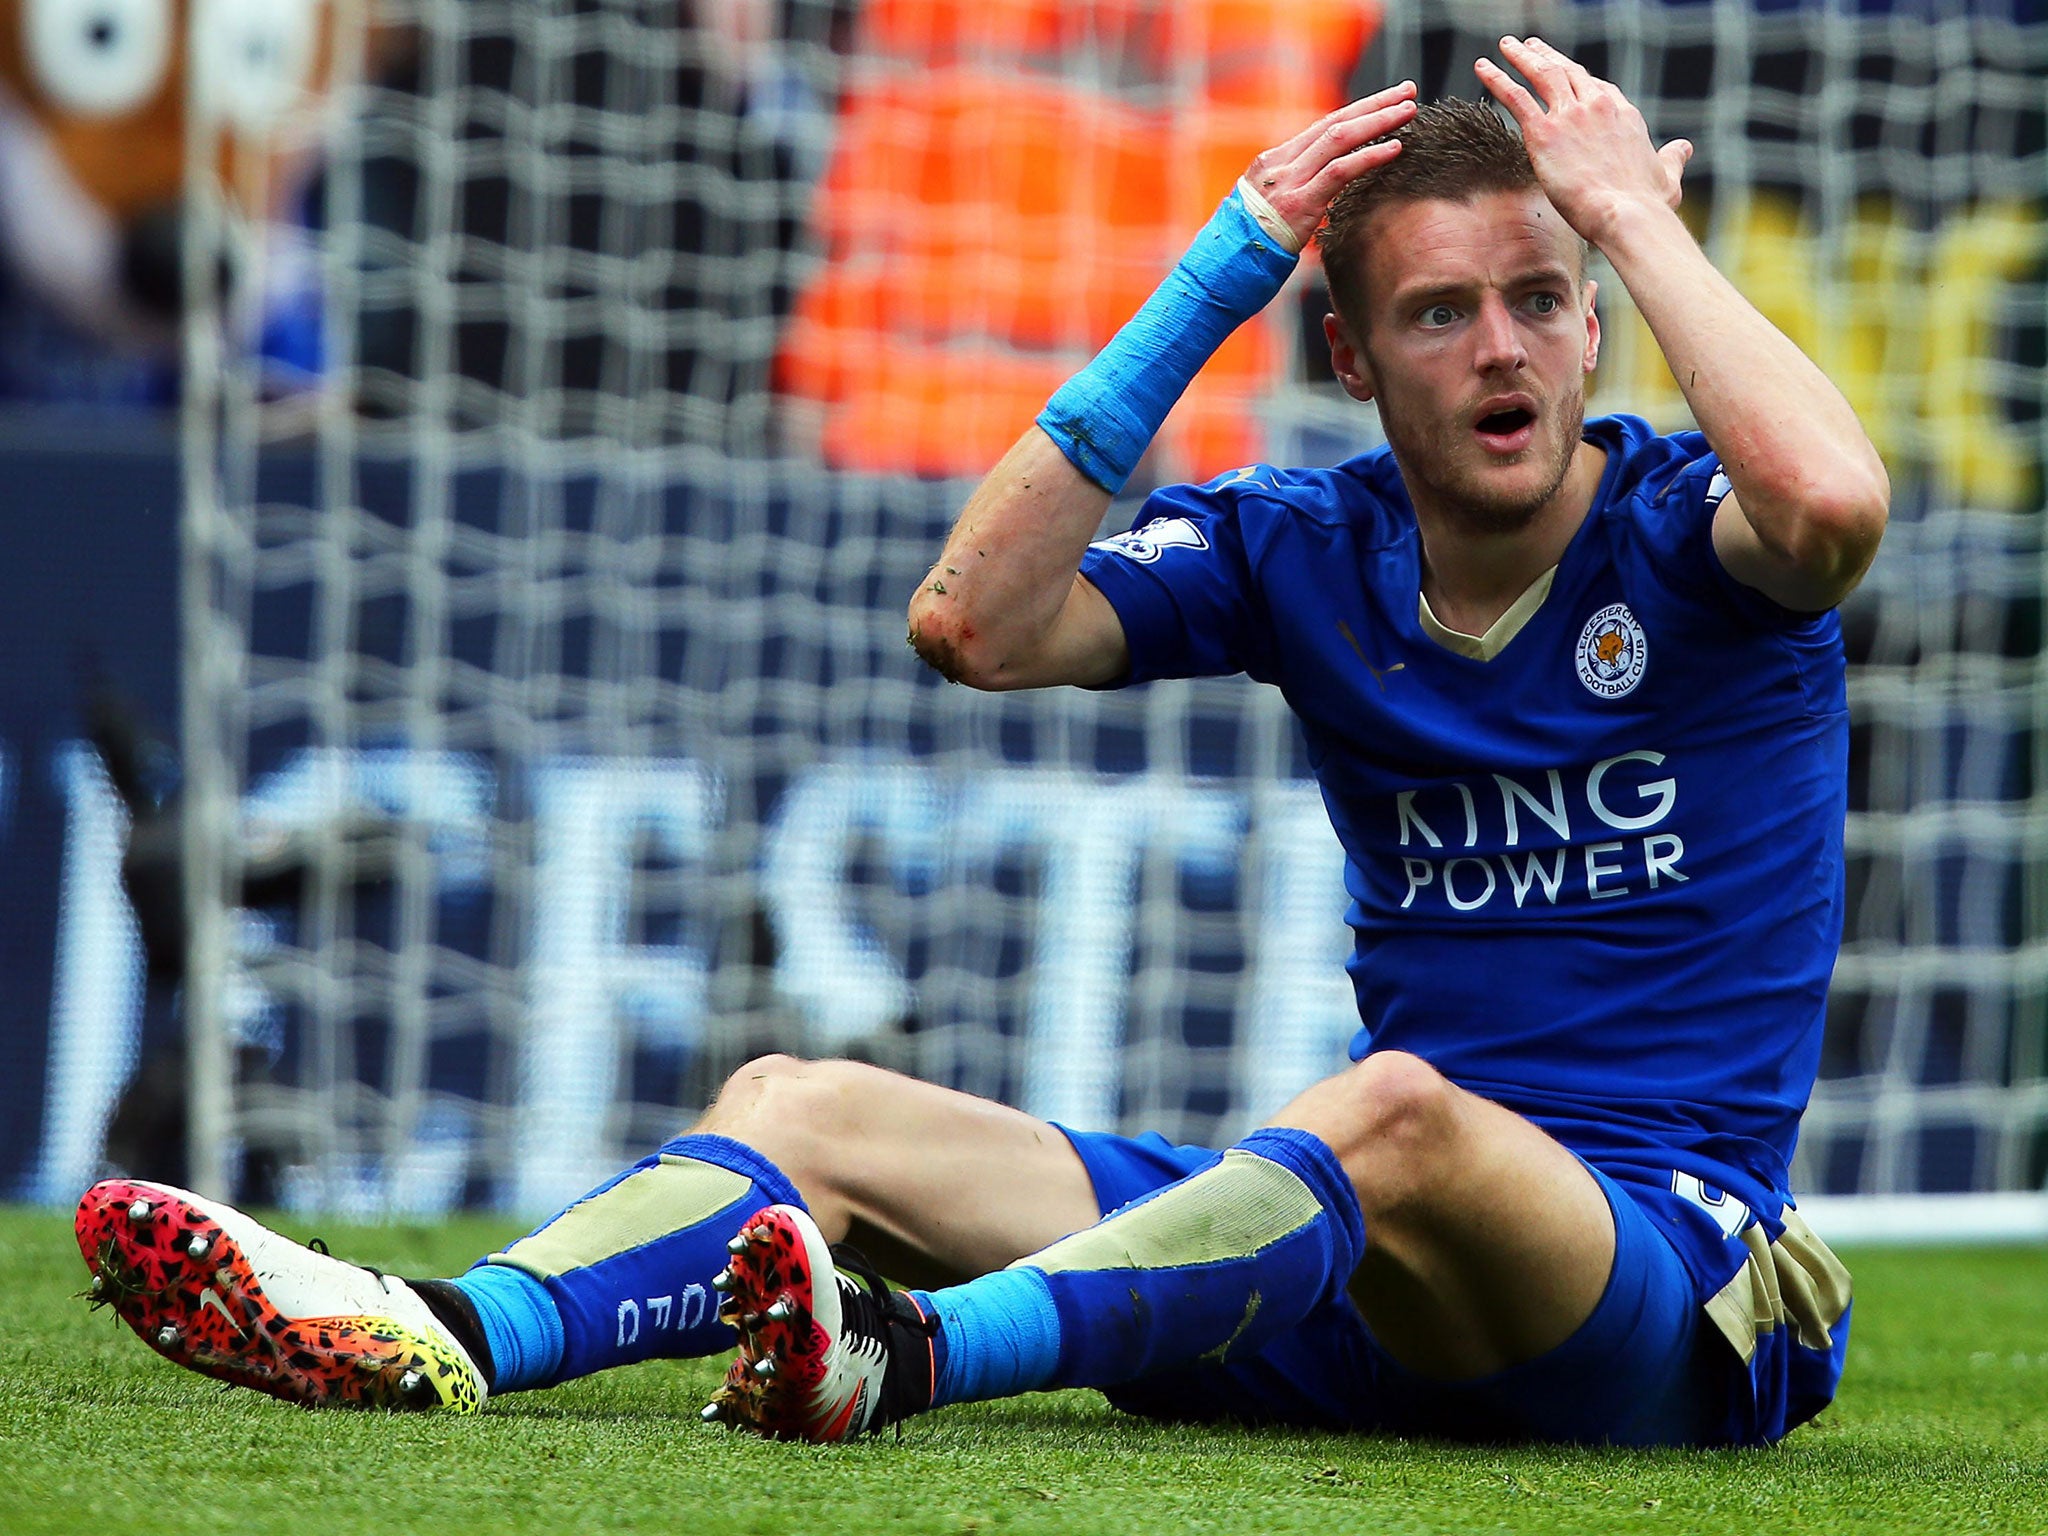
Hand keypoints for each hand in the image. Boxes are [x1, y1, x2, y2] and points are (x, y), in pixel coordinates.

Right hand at [1243, 82, 1419, 248]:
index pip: (1322, 127)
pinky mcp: (1299, 204)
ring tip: (1408, 112)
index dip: (1357, 111)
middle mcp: (1279, 164)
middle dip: (1374, 104)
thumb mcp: (1266, 211)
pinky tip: (1395, 147)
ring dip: (1378, 122)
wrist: (1222, 272)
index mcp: (1272, 162)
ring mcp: (1287, 182)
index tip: (1386, 100)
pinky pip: (1340, 172)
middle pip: (1334, 122)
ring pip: (1340, 139)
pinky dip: (1370, 156)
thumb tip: (1321, 191)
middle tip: (1407, 91)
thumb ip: (1292, 193)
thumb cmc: (1247, 250)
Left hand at [1475, 37, 1691, 246]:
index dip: (1579, 78)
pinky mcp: (1544, 132)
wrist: (1627, 213)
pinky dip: (1497, 79)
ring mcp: (1570, 116)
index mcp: (1623, 114)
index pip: (1596, 88)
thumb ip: (1673, 158)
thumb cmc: (1647, 205)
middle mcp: (1596, 106)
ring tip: (1506, 45)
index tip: (1566, 69)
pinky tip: (1482, 67)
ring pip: (1541, 74)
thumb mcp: (1668, 177)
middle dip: (1547, 56)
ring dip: (1521, 56)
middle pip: (1567, 71)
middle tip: (1531, 45)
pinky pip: (1515, 97)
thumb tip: (1684, 148)